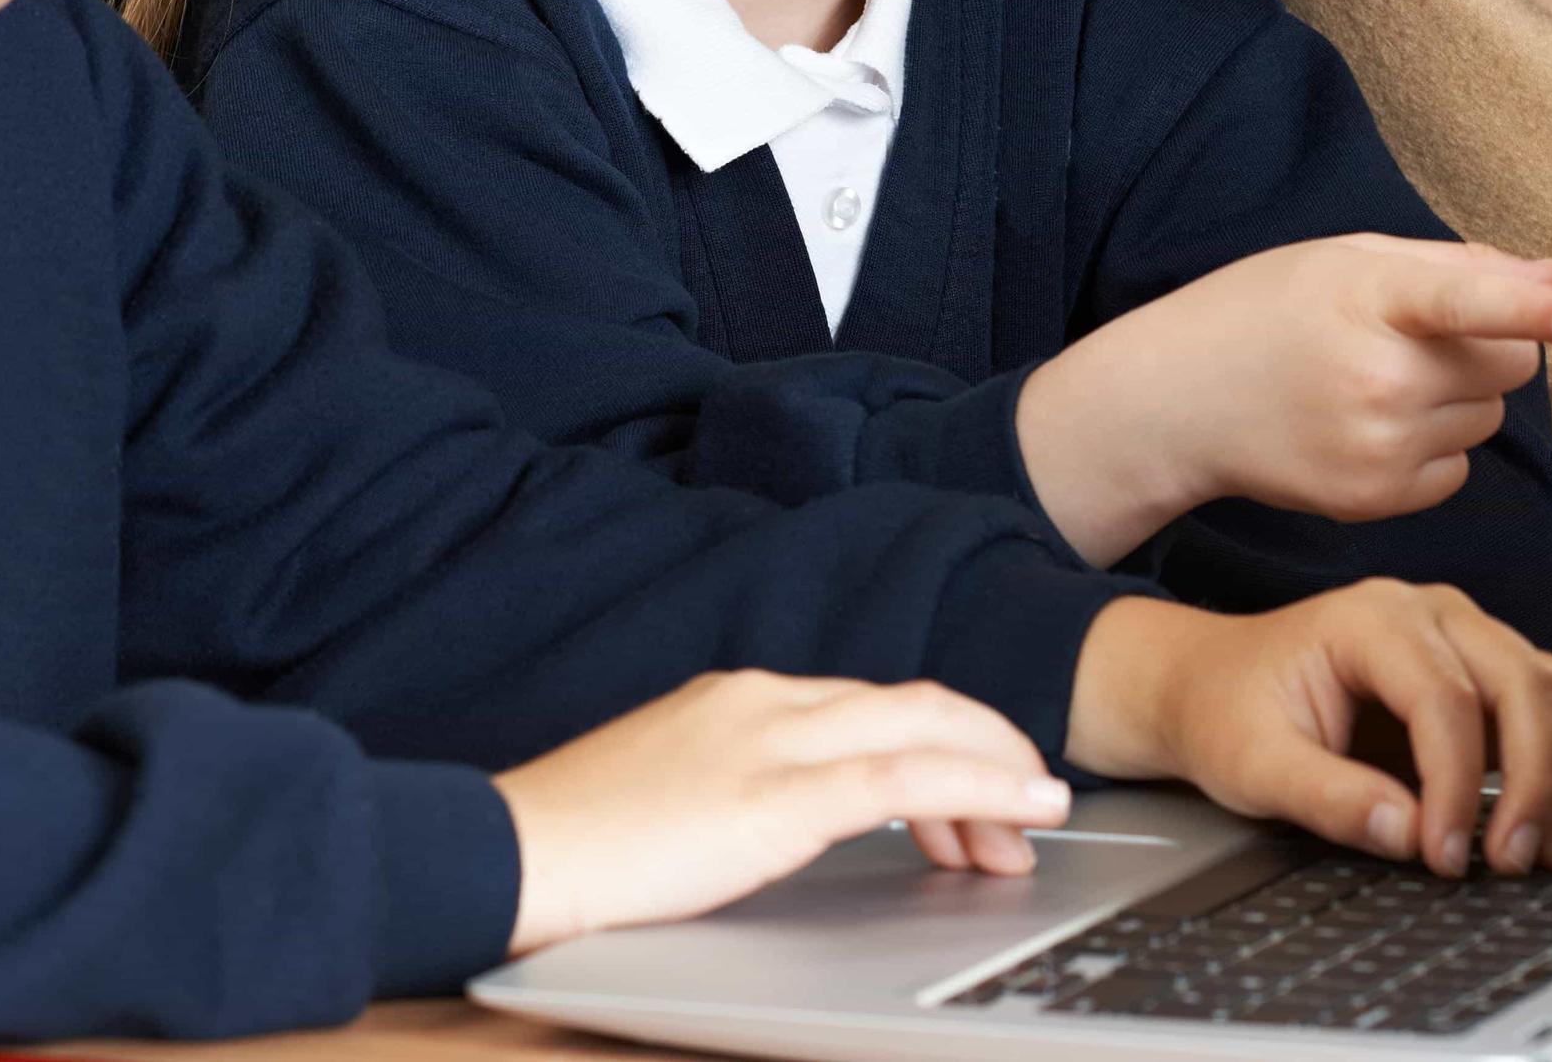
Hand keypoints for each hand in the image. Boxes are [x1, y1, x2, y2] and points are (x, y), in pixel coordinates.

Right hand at [494, 671, 1069, 954]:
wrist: (511, 853)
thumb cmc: (576, 846)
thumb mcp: (671, 799)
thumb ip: (734, 793)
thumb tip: (781, 826)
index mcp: (738, 698)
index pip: (869, 704)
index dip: (940, 743)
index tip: (976, 799)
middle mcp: (763, 700)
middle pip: (912, 703)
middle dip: (985, 752)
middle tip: (1030, 811)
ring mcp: (769, 740)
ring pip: (923, 727)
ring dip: (997, 770)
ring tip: (1041, 816)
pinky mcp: (775, 795)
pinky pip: (906, 775)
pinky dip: (980, 785)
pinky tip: (1023, 808)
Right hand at [1020, 238, 1551, 562]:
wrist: (1176, 401)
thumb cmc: (1264, 310)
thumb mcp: (1344, 260)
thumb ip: (1453, 265)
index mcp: (1366, 298)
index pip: (1465, 302)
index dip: (1532, 309)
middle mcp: (1376, 377)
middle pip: (1511, 365)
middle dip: (1491, 348)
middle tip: (1416, 339)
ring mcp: (1376, 445)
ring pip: (1488, 420)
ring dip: (1456, 400)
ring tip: (1375, 383)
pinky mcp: (1375, 499)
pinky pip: (1458, 472)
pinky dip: (1432, 451)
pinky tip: (1367, 428)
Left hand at [1067, 587, 1551, 879]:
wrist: (1215, 683)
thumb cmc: (1230, 712)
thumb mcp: (1254, 764)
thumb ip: (1327, 797)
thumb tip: (1406, 835)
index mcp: (1372, 617)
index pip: (1446, 700)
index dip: (1457, 788)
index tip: (1446, 857)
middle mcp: (1436, 613)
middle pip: (1527, 686)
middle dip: (1537, 782)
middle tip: (1513, 863)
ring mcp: (1474, 636)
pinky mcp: (1495, 673)